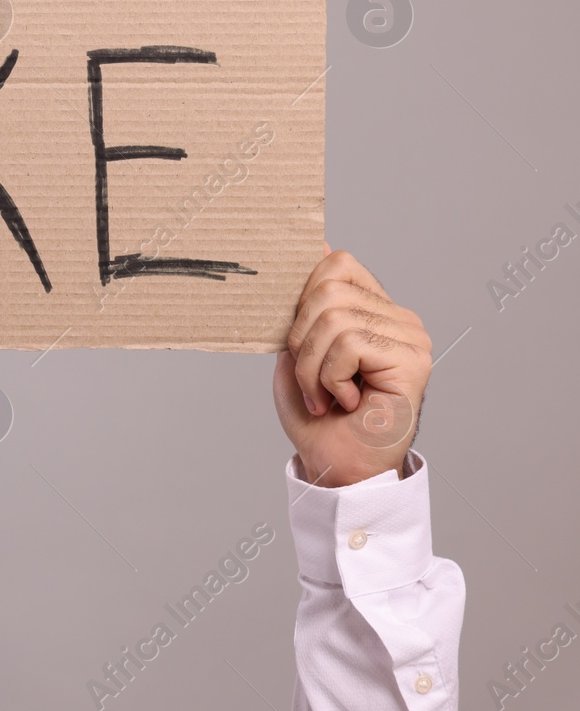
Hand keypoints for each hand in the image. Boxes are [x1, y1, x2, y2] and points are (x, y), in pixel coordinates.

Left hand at [272, 245, 431, 487]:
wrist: (336, 465)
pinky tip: (345, 400)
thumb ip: (304, 304)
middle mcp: (399, 318)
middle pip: (327, 287)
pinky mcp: (413, 361)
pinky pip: (349, 344)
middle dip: (300, 338)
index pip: (336, 263)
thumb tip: (316, 245)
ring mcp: (411, 338)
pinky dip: (330, 377)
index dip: (303, 294)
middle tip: (309, 379)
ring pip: (334, 317)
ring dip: (312, 366)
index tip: (297, 339)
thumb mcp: (297, 349)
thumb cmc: (317, 414)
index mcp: (373, 309)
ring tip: (324, 395)